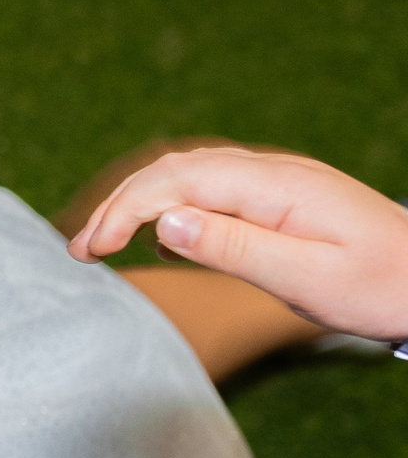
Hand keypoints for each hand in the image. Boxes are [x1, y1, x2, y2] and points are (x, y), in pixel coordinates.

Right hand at [68, 147, 407, 341]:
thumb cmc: (380, 287)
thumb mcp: (307, 278)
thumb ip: (234, 248)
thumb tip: (164, 222)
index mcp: (275, 186)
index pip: (176, 182)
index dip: (123, 211)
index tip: (90, 251)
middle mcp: (273, 172)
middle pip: (174, 170)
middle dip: (118, 204)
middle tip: (79, 250)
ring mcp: (278, 181)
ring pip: (189, 173)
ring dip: (140, 201)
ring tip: (103, 240)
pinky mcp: (281, 197)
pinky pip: (212, 186)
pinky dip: (171, 203)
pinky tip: (162, 235)